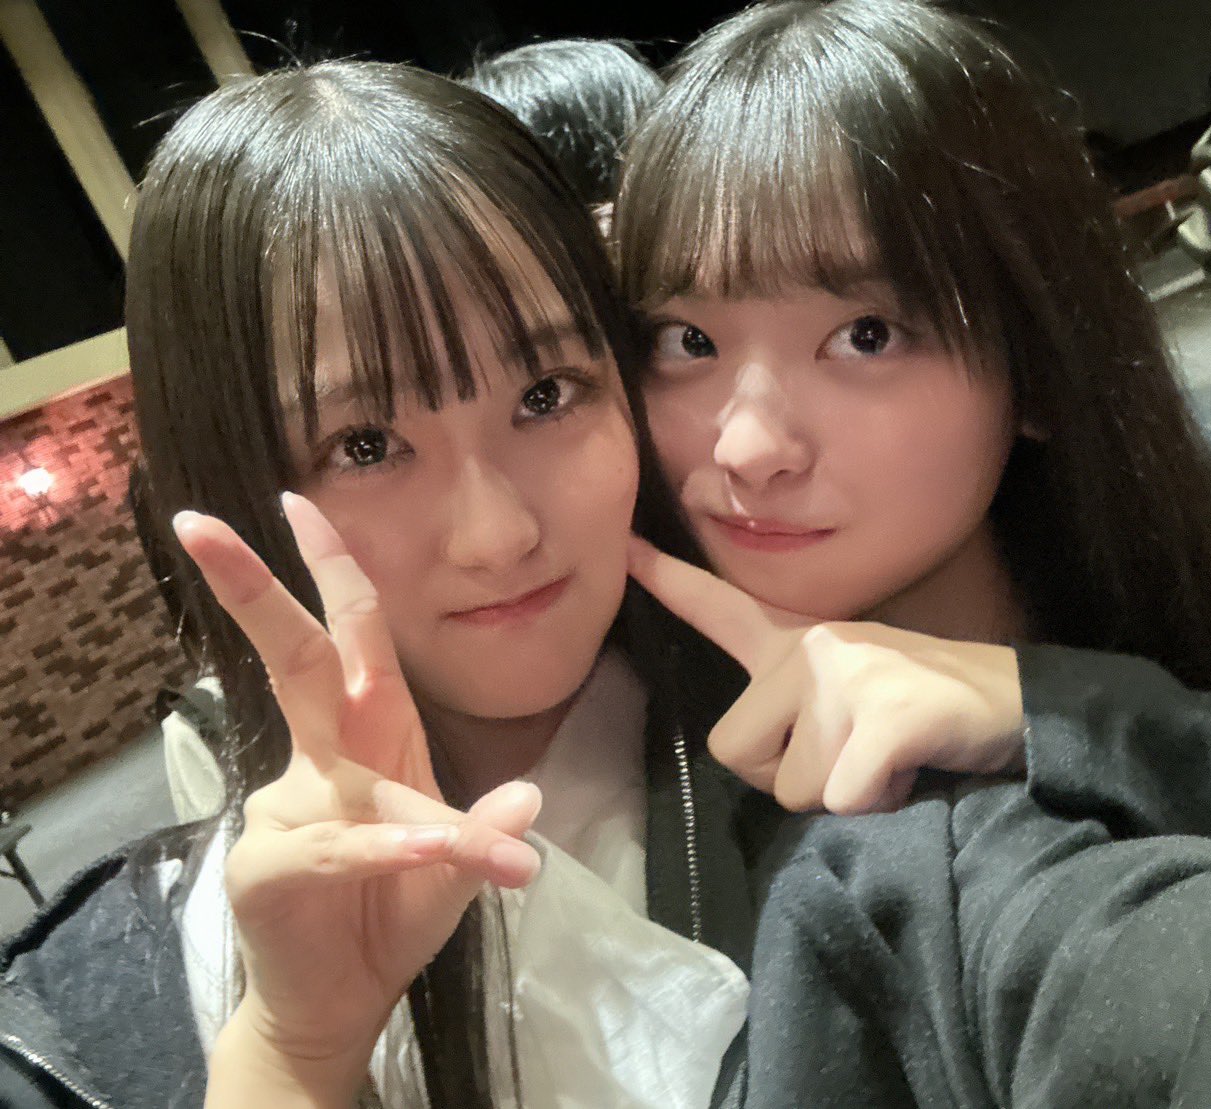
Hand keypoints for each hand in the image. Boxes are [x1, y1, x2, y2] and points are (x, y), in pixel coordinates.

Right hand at [177, 494, 541, 1098]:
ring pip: (338, 775)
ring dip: (409, 815)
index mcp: (369, 734)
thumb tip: (527, 801)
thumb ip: (482, 835)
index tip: (298, 502)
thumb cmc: (393, 908)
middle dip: (253, 590)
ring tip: (462, 856)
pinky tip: (429, 858)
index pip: (351, 636)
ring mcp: (287, 810)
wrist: (344, 996)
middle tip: (201, 524)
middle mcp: (323, 758)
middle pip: (292, 660)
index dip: (332, 568)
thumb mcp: (454, 866)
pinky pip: (338, 849)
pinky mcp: (270, 869)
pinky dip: (389, 853)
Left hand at [628, 537, 1025, 814]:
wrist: (1019, 705)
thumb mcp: (854, 690)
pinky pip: (842, 799)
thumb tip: (760, 760)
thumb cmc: (929, 714)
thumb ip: (798, 708)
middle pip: (736, 753)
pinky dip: (878, 805)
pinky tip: (912, 768)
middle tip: (852, 756)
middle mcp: (814, 648)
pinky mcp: (884, 716)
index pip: (722, 610)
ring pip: (791, 788)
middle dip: (788, 776)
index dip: (672, 583)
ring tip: (890, 758)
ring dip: (841, 795)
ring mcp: (848, 676)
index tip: (626, 549)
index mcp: (801, 643)